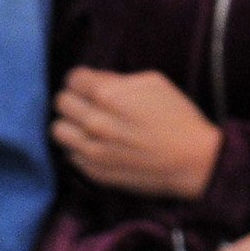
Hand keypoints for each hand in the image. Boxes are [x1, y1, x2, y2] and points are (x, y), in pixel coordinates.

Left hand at [54, 67, 221, 201]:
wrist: (192, 160)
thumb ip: (118, 79)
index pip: (72, 79)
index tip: (92, 83)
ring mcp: (92, 150)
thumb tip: (96, 81)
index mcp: (108, 95)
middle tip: (90, 102)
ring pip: (57, 130)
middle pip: (61, 102)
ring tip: (87, 124)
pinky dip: (79, 147)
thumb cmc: (177, 116)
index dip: (83, 79)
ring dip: (70, 124)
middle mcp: (93, 122)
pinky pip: (70, 154)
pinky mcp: (94, 171)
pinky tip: (98, 144)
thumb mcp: (154, 83)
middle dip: (74, 98)